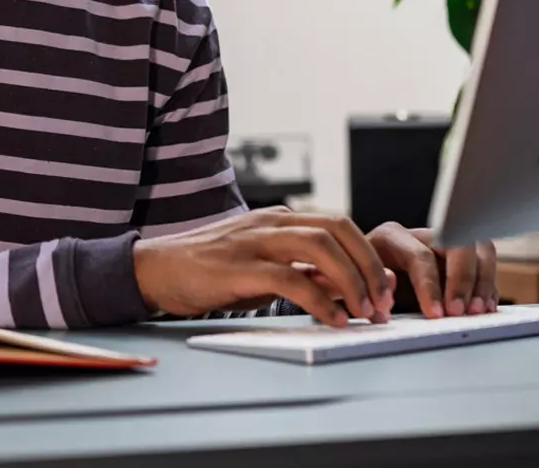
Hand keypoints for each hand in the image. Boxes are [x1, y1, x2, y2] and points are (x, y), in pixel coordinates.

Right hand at [132, 207, 394, 326]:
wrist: (154, 269)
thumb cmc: (208, 271)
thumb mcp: (261, 269)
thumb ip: (300, 271)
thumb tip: (346, 287)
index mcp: (277, 219)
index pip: (337, 223)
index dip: (367, 254)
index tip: (384, 288)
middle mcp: (269, 223)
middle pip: (337, 228)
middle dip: (368, 265)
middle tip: (384, 302)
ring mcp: (253, 241)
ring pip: (319, 246)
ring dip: (351, 280)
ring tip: (365, 311)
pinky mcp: (238, 267)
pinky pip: (290, 278)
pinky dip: (320, 300)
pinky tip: (333, 319)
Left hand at [366, 223, 496, 318]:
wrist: (359, 278)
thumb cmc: (356, 281)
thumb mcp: (353, 285)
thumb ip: (368, 287)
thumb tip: (387, 288)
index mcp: (390, 237)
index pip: (420, 256)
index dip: (430, 286)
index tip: (436, 314)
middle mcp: (419, 235)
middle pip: (457, 243)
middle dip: (463, 279)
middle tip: (460, 312)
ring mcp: (443, 244)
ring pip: (478, 247)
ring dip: (482, 280)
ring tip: (477, 311)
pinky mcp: (458, 260)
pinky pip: (485, 263)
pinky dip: (488, 285)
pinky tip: (484, 307)